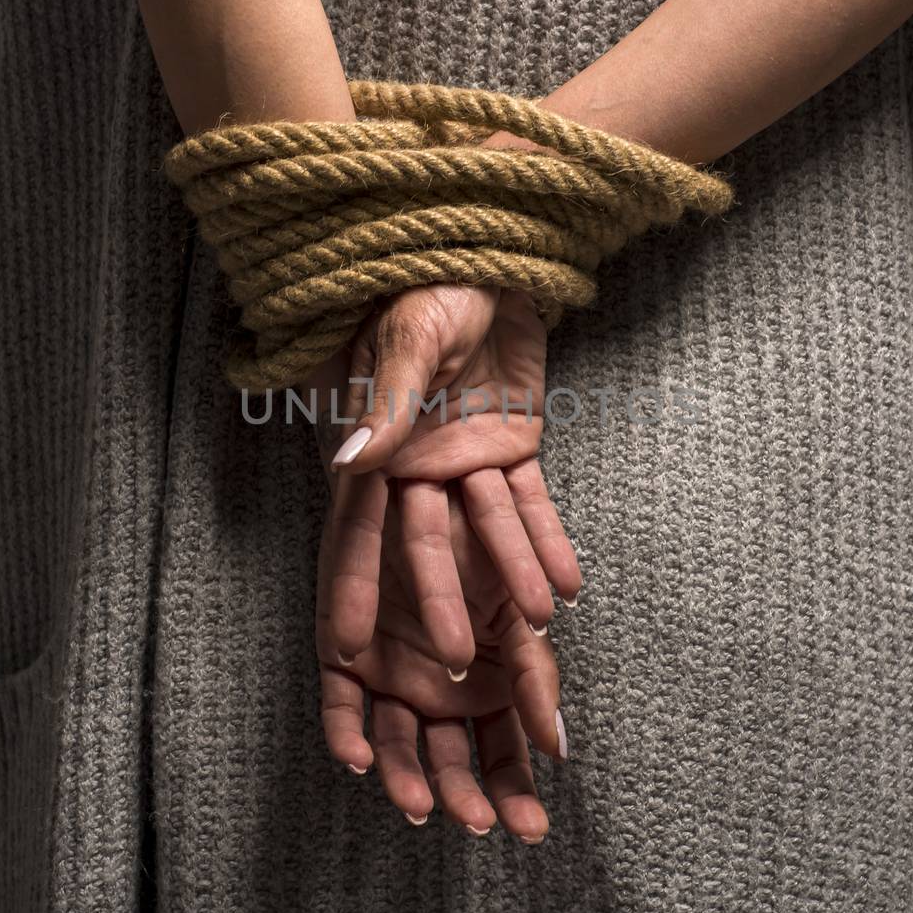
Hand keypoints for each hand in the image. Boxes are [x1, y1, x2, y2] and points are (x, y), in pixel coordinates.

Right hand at [314, 285, 581, 671]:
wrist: (488, 248)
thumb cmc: (426, 282)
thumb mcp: (407, 338)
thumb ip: (386, 405)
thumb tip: (350, 464)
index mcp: (377, 443)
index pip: (359, 526)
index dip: (354, 584)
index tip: (346, 648)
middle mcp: (417, 463)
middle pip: (428, 544)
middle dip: (443, 602)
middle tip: (458, 664)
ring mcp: (466, 458)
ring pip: (489, 530)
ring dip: (510, 574)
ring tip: (536, 624)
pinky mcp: (513, 445)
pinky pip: (532, 501)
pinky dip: (548, 540)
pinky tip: (566, 584)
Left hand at [316, 474, 566, 840]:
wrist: (430, 485)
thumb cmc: (487, 547)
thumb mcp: (519, 610)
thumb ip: (533, 670)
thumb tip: (556, 744)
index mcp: (487, 683)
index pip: (503, 753)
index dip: (514, 791)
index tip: (528, 828)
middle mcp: (439, 688)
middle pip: (450, 759)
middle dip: (464, 796)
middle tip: (477, 822)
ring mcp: (391, 674)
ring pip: (396, 742)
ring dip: (405, 777)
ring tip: (420, 805)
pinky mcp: (342, 656)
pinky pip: (339, 707)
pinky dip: (346, 734)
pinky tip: (359, 759)